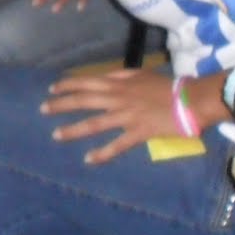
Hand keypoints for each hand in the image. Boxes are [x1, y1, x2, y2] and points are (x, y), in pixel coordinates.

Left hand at [39, 68, 180, 164]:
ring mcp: (127, 116)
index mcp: (119, 83)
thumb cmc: (168, 86)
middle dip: (61, 104)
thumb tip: (107, 78)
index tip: (52, 88)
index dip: (68, 85)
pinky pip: (117, 144)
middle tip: (43, 108)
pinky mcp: (139, 132)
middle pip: (84, 100)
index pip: (87, 82)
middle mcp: (118, 98)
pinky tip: (89, 159)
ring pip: (95, 123)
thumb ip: (122, 76)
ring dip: (73, 129)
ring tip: (56, 135)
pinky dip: (102, 153)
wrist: (192, 99)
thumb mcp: (141, 75)